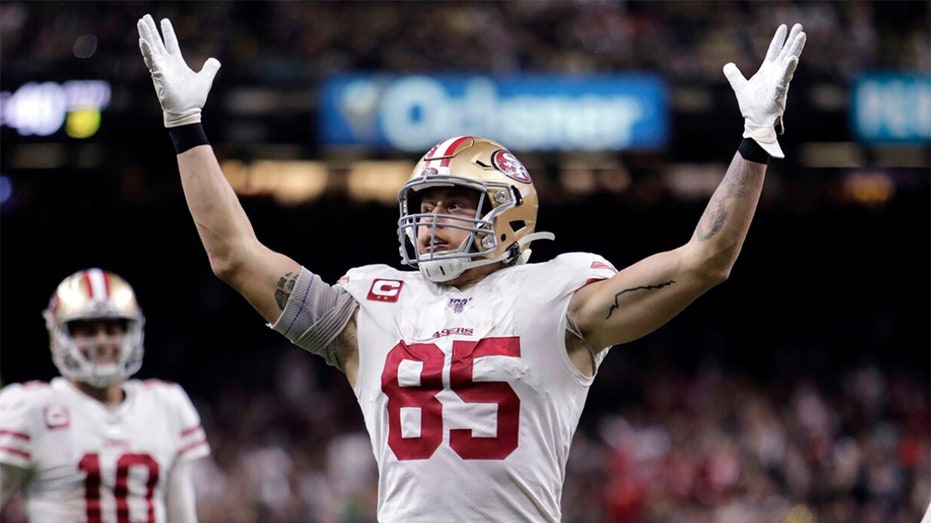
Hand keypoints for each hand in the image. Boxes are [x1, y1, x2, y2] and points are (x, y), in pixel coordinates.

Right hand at [137, 14, 220, 127]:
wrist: (187, 112)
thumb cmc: (193, 99)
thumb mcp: (205, 80)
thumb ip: (210, 69)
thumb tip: (214, 60)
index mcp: (177, 63)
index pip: (171, 43)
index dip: (168, 32)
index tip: (164, 21)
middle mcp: (167, 64)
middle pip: (157, 42)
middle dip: (151, 30)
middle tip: (145, 17)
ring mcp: (161, 69)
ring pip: (151, 48)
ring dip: (146, 35)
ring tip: (141, 22)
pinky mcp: (158, 75)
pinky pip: (152, 61)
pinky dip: (147, 51)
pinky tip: (143, 41)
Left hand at [724, 23, 805, 157]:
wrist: (756, 123)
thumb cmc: (752, 107)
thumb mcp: (740, 88)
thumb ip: (734, 76)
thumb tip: (727, 65)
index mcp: (767, 72)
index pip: (774, 52)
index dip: (778, 39)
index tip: (784, 27)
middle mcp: (775, 75)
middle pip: (785, 53)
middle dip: (792, 40)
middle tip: (800, 26)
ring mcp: (779, 83)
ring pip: (789, 63)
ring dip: (795, 49)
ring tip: (801, 36)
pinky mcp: (778, 92)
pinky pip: (784, 79)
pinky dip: (788, 69)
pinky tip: (793, 59)